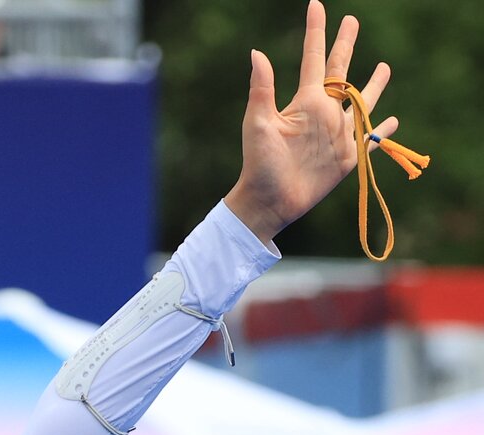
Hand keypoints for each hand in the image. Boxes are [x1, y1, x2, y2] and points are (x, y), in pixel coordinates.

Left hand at [224, 1, 398, 244]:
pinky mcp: (347, 157)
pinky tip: (392, 119)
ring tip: (384, 66)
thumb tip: (256, 52)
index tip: (317, 5)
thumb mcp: (258, 124)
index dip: (316, 32)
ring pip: (362, 102)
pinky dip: (383, 130)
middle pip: (340, 71)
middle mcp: (324, 113)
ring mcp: (337, 134)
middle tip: (352, 20)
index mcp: (305, 101)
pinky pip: (371, 139)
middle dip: (346, 45)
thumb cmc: (258, 163)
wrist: (269, 201)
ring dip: (374, 85)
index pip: (315, 58)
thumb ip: (262, 89)